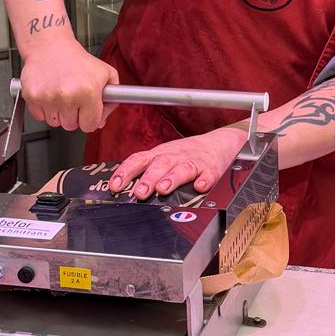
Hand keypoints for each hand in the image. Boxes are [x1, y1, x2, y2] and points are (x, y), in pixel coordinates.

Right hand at [19, 37, 118, 133]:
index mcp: (88, 92)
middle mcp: (68, 96)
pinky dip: (44, 109)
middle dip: (73, 115)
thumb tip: (101, 122)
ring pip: (55, 123)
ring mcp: (49, 97)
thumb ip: (112, 99)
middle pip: (71, 126)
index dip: (89, 119)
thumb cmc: (77, 60)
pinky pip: (39, 116)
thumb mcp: (105, 73)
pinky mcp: (32, 97)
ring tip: (60, 94)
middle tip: (72, 98)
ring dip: (58, 112)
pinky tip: (49, 93)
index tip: (87, 111)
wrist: (50, 46)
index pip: (90, 125)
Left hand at [109, 126, 247, 199]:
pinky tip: (200, 187)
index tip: (115, 186)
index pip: (139, 160)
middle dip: (149, 178)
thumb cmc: (186, 154)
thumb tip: (121, 188)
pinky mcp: (212, 169)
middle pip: (160, 164)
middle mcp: (175, 156)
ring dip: (172, 178)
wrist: (219, 143)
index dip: (125, 172)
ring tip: (163, 189)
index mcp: (160, 154)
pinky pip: (209, 174)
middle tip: (139, 192)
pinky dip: (205, 180)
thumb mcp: (163, 157)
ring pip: (182, 169)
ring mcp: (194, 162)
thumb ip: (145, 170)